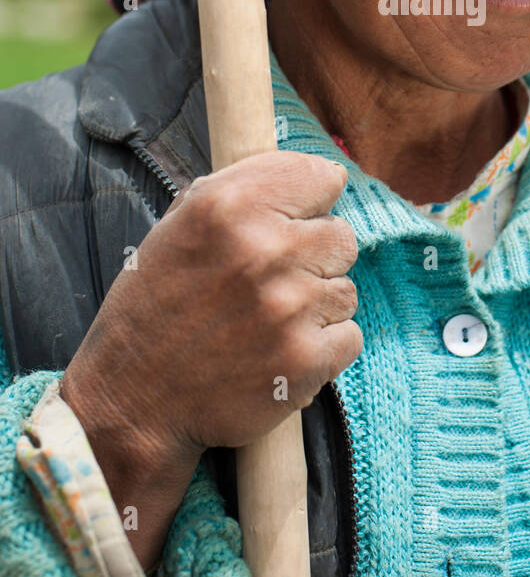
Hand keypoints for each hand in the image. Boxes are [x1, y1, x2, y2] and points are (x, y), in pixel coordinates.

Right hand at [62, 150, 360, 468]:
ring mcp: (290, 307)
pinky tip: (280, 350)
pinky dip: (323, 347)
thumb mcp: (178, 226)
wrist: (134, 400)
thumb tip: (317, 177)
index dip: (310, 200)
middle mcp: (264, 249)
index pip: (320, 176)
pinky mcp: (307, 359)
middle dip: (314, 257)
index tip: (299, 216)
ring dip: (316, 305)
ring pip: (345, 289)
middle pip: (341, 236)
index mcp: (229, 206)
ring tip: (268, 321)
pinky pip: (348, 336)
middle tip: (274, 281)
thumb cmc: (155, 307)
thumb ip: (243, 192)